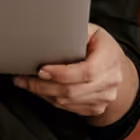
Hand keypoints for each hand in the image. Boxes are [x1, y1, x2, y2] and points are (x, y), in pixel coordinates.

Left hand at [15, 24, 134, 125]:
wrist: (116, 66)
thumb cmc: (101, 46)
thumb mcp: (92, 32)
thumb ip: (76, 33)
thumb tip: (50, 32)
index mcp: (110, 60)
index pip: (86, 72)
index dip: (61, 74)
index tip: (41, 70)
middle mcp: (109, 82)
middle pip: (72, 90)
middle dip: (43, 86)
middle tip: (23, 79)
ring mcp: (104, 98)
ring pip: (67, 101)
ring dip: (43, 94)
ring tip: (26, 83)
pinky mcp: (96, 108)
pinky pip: (69, 108)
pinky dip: (52, 100)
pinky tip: (41, 91)